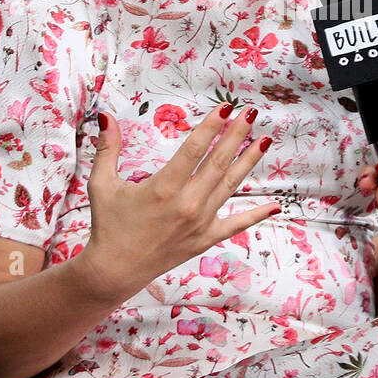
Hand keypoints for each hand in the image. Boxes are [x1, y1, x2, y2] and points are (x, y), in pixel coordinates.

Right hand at [81, 103, 278, 300]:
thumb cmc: (109, 224)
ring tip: (264, 140)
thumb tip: (105, 115)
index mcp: (163, 188)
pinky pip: (236, 224)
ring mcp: (199, 222)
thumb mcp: (102, 183)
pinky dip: (257, 215)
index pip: (194, 149)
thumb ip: (108, 148)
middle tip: (251, 113)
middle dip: (236, 135)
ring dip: (248, 161)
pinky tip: (275, 204)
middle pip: (218, 162)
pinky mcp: (205, 239)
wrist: (114, 270)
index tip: (226, 108)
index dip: (211, 126)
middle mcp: (186, 204)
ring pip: (230, 186)